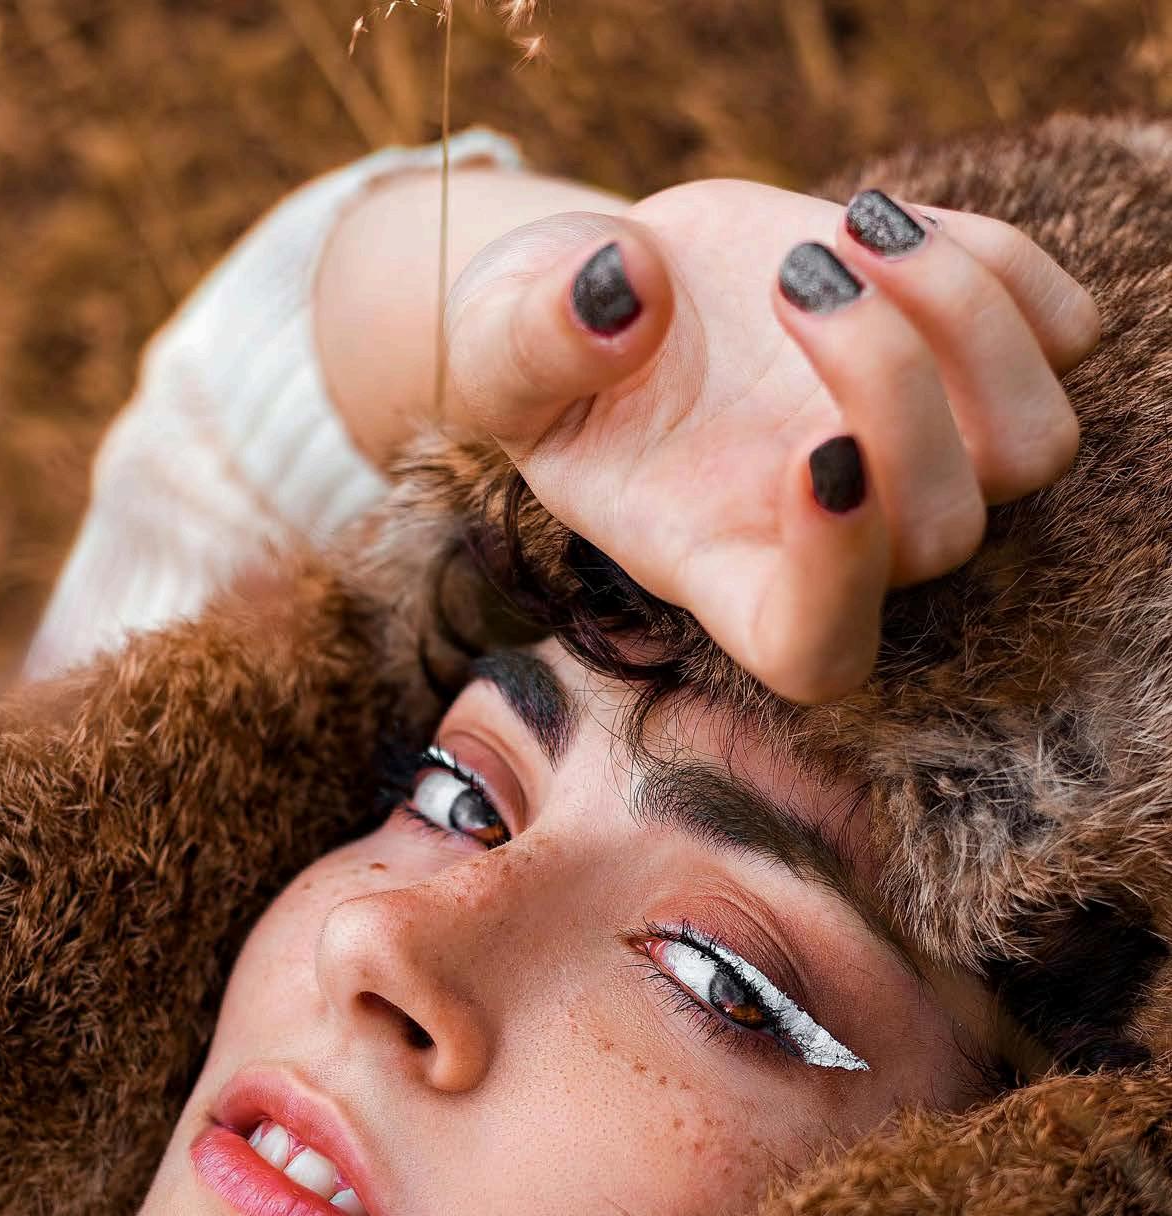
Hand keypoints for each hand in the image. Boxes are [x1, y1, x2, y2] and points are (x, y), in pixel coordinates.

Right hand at [444, 179, 1099, 701]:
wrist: (621, 295)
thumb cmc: (543, 354)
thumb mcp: (494, 342)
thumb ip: (532, 338)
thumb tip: (623, 296)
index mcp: (722, 568)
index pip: (820, 648)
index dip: (841, 581)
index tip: (814, 455)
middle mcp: (837, 536)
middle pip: (944, 531)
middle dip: (891, 386)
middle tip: (790, 280)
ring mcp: (919, 458)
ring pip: (1034, 447)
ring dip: (966, 322)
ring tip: (848, 233)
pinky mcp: (973, 364)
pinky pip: (1062, 337)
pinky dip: (1006, 269)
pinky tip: (887, 226)